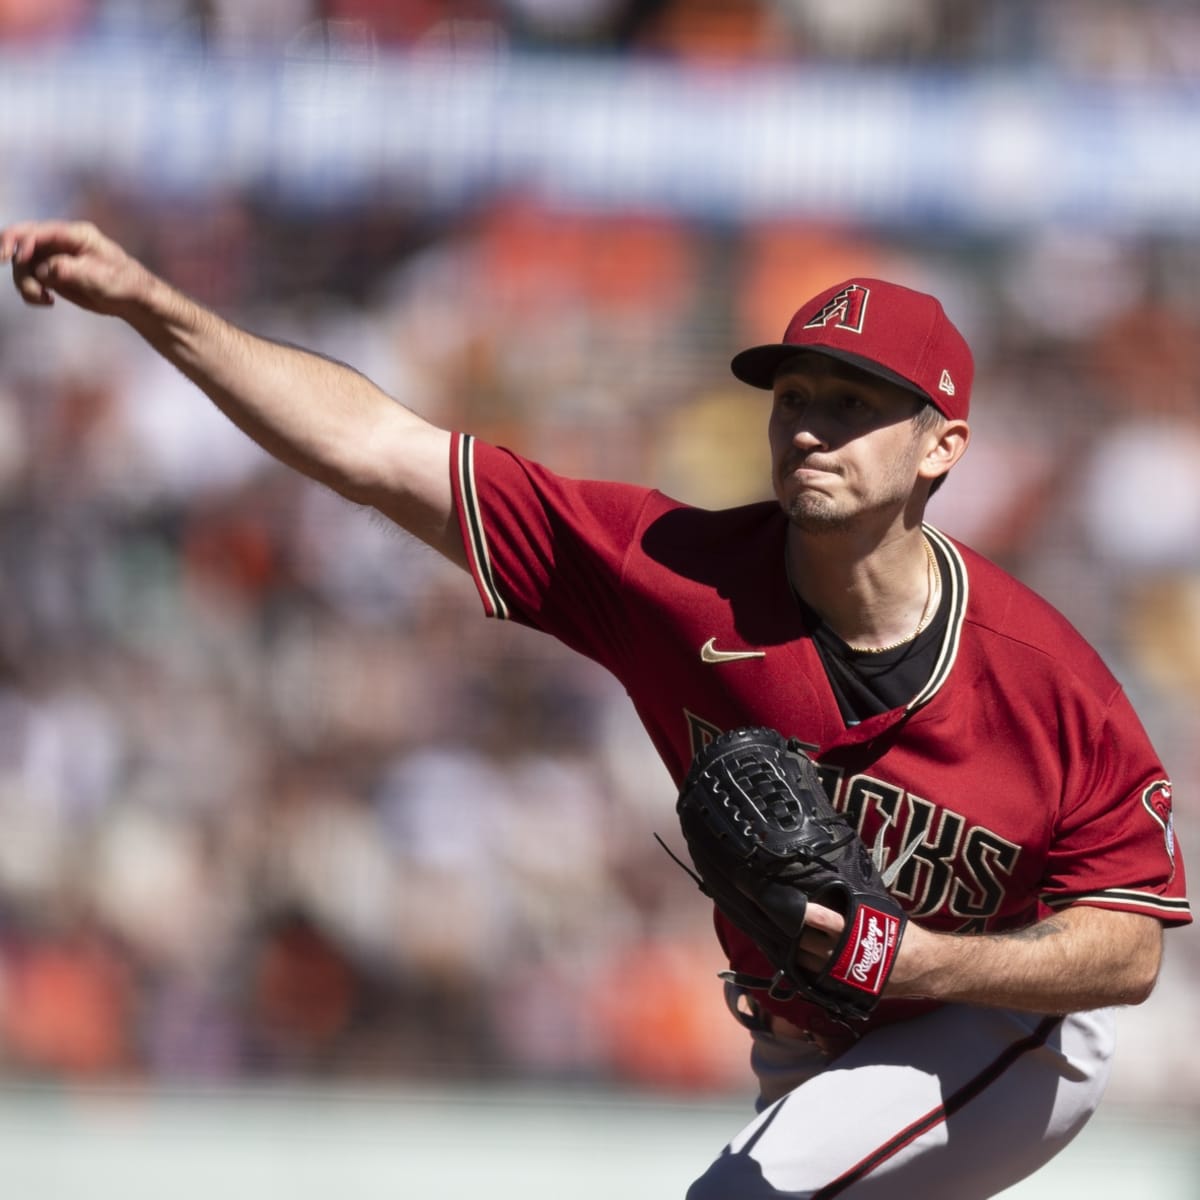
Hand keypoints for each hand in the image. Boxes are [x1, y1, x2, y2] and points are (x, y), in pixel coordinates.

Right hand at [2, 220, 152, 316]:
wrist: (133, 301)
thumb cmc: (124, 283)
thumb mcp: (99, 276)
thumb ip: (69, 270)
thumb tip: (42, 270)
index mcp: (75, 235)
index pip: (39, 231)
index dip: (22, 241)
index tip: (16, 258)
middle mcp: (61, 243)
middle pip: (23, 242)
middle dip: (10, 252)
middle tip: (2, 261)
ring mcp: (54, 259)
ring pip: (23, 265)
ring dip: (25, 282)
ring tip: (43, 298)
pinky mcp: (52, 276)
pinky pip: (30, 280)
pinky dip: (31, 291)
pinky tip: (47, 301)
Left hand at [795, 901, 937, 994]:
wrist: (924, 968)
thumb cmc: (902, 936)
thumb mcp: (879, 913)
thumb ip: (854, 906)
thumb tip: (832, 890)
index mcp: (854, 933)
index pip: (823, 919)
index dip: (805, 912)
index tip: (789, 901)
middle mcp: (843, 956)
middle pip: (805, 941)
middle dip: (793, 929)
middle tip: (782, 916)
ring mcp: (840, 976)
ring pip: (803, 962)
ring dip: (793, 948)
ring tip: (783, 934)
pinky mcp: (841, 990)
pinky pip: (812, 979)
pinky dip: (802, 967)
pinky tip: (795, 956)